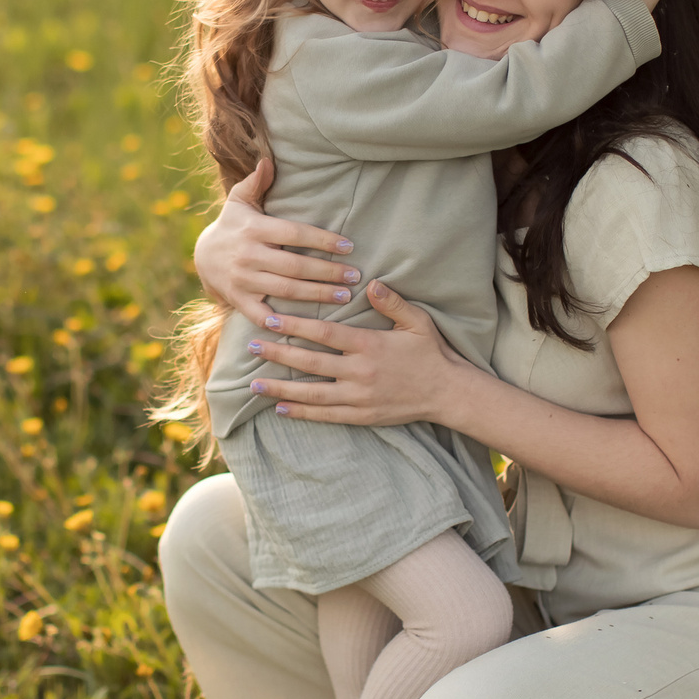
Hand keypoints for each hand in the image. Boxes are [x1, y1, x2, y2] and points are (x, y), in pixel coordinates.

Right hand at [192, 156, 359, 327]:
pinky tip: (306, 325)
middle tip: (354, 275)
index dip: (322, 240)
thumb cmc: (232, 225)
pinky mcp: (239, 300)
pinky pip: (262, 315)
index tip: (348, 246)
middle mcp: (248, 255)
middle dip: (328, 272)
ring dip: (317, 294)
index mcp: (254, 229)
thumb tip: (268, 161)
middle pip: (295, 266)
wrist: (201, 257)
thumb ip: (255, 182)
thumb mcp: (239, 201)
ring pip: (286, 290)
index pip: (294, 234)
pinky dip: (282, 323)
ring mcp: (243, 280)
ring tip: (344, 295)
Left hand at [242, 282, 475, 425]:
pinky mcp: (362, 416)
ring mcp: (359, 397)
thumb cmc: (432, 353)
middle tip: (250, 347)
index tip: (270, 318)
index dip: (295, 326)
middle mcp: (360, 372)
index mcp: (369, 345)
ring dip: (281, 389)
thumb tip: (370, 282)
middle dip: (277, 354)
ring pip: (312, 393)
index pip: (324, 334)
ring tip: (253, 385)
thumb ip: (392, 302)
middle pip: (310, 362)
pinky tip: (281, 410)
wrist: (448, 392)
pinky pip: (326, 415)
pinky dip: (302, 413)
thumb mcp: (417, 321)